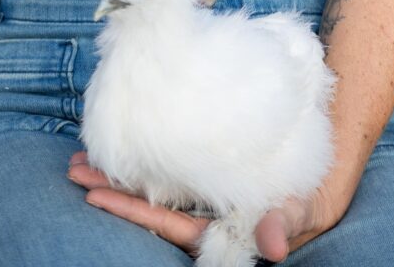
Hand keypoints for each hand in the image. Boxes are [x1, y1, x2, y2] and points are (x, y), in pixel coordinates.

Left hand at [66, 154, 336, 260]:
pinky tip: (120, 146)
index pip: (166, 223)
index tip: (95, 196)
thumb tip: (271, 247)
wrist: (318, 173)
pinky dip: (141, 159)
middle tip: (74, 169)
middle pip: (148, 207)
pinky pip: (164, 169)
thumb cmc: (307, 196)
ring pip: (151, 188)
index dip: (131, 211)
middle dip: (111, 191)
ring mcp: (200, 195)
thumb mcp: (299, 209)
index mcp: (218, 231)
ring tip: (81, 158)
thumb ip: (283, 223)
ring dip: (118, 175)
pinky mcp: (202, 174)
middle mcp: (202, 216)